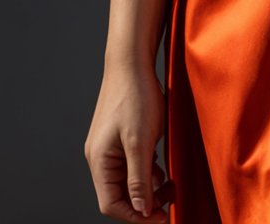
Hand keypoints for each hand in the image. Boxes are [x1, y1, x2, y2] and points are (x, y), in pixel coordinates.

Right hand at [84, 59, 175, 219]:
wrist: (132, 61)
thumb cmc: (135, 97)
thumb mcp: (140, 142)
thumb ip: (139, 179)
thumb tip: (141, 211)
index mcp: (99, 161)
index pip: (112, 204)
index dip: (136, 216)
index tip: (161, 217)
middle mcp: (99, 157)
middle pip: (119, 195)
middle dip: (144, 203)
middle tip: (170, 201)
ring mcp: (107, 146)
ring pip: (126, 180)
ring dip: (147, 188)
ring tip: (170, 186)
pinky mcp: (118, 137)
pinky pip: (130, 165)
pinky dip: (146, 172)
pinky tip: (161, 170)